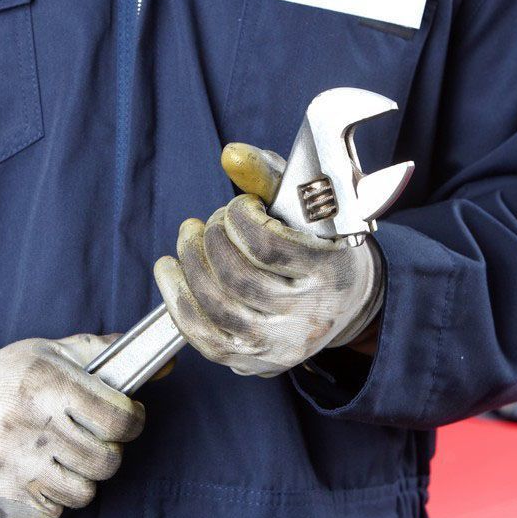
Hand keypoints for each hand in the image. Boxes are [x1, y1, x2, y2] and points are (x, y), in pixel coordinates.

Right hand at [0, 335, 144, 517]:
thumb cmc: (6, 377)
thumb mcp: (51, 352)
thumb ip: (105, 355)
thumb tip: (164, 364)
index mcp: (46, 385)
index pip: (118, 419)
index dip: (132, 420)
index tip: (125, 417)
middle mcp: (29, 426)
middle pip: (106, 461)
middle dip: (108, 451)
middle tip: (93, 439)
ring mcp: (12, 465)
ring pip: (83, 492)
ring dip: (82, 477)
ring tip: (65, 457)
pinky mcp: (1, 495)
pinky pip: (53, 513)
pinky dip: (54, 498)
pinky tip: (40, 474)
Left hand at [153, 143, 382, 376]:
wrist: (346, 303)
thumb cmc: (322, 242)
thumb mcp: (309, 204)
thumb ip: (270, 175)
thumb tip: (230, 154)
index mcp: (332, 273)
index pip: (269, 246)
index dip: (240, 219)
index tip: (239, 206)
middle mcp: (309, 315)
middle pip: (236, 277)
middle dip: (210, 239)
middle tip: (209, 223)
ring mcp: (280, 345)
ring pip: (216, 306)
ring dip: (189, 264)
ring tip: (188, 239)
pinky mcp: (253, 362)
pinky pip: (202, 336)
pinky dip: (177, 299)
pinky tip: (170, 271)